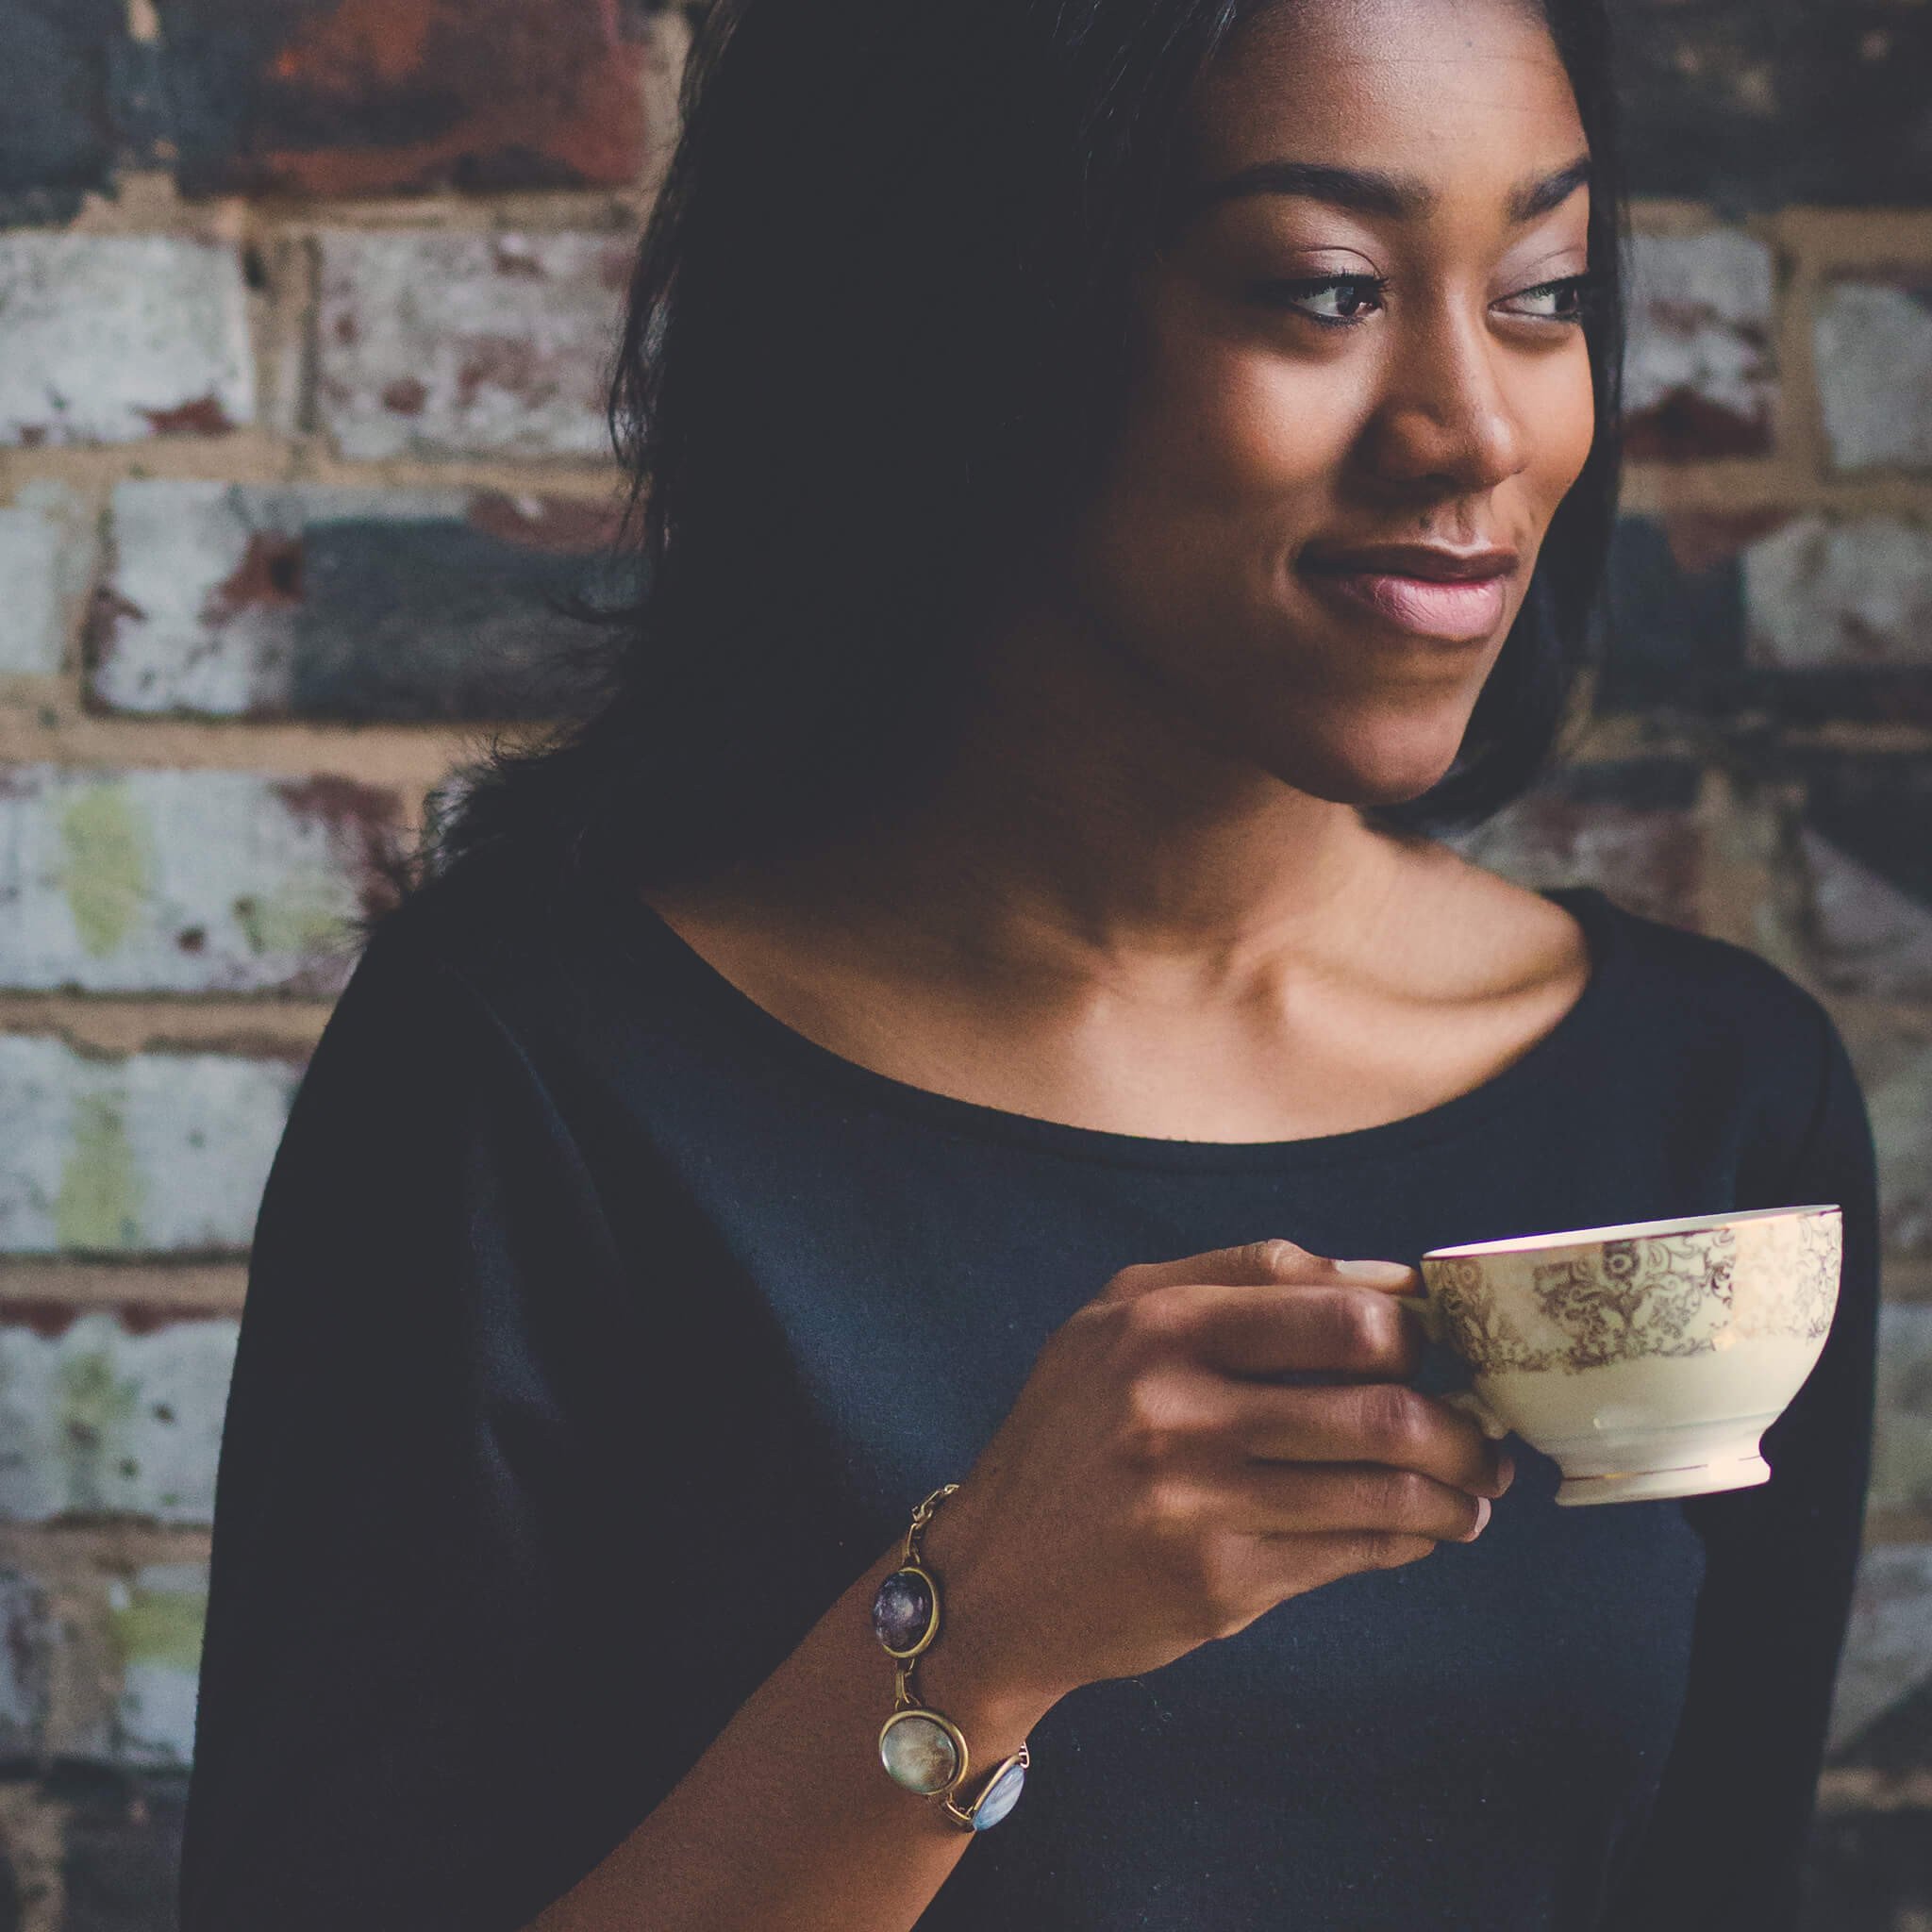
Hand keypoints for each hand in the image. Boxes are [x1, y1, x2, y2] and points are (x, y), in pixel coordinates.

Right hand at [924, 1239, 1514, 1709]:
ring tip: (1471, 1495)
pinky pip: (1353, 1552)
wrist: (993, 1577)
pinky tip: (1416, 1533)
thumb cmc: (1074, 1434)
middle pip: (1384, 1401)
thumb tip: (1398, 1283)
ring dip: (1456, 1493)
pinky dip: (1407, 1541)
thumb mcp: (1121, 1324)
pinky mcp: (1217, 1580)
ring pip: (1386, 1487)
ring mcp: (1197, 1498)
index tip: (1442, 1352)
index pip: (1339, 1308)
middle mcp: (1174, 1404)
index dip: (1416, 1330)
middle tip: (1482, 1435)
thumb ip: (1247, 1283)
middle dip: (1461, 1422)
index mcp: (1158, 1322)